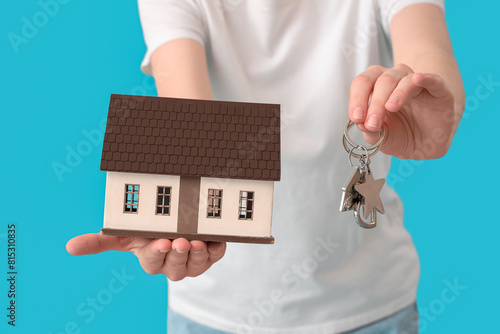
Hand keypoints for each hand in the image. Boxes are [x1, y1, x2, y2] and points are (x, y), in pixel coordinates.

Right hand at [66, 234, 225, 280]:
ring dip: (197, 254)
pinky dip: (217, 248)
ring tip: (196, 241)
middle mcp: (172, 265)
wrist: (179, 222)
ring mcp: (193, 261)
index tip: (161, 242)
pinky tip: (214, 240)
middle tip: (181, 241)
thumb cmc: (149, 231)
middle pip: (176, 267)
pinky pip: (216, 255)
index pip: (152, 261)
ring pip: (196, 264)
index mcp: (152, 260)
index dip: (157, 254)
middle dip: (178, 255)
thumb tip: (69, 247)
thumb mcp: (126, 233)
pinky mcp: (212, 253)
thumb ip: (101, 241)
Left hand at [348, 64, 456, 158]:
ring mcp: (416, 82)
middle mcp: (394, 80)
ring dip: (394, 94)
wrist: (428, 144)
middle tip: (372, 123)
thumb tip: (361, 125)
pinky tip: (418, 78)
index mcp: (376, 88)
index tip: (356, 117)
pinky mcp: (437, 89)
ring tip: (390, 108)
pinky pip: (432, 79)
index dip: (357, 98)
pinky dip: (425, 77)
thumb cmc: (401, 135)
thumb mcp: (383, 138)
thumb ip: (371, 132)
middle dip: (374, 102)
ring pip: (401, 79)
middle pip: (380, 80)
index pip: (362, 83)